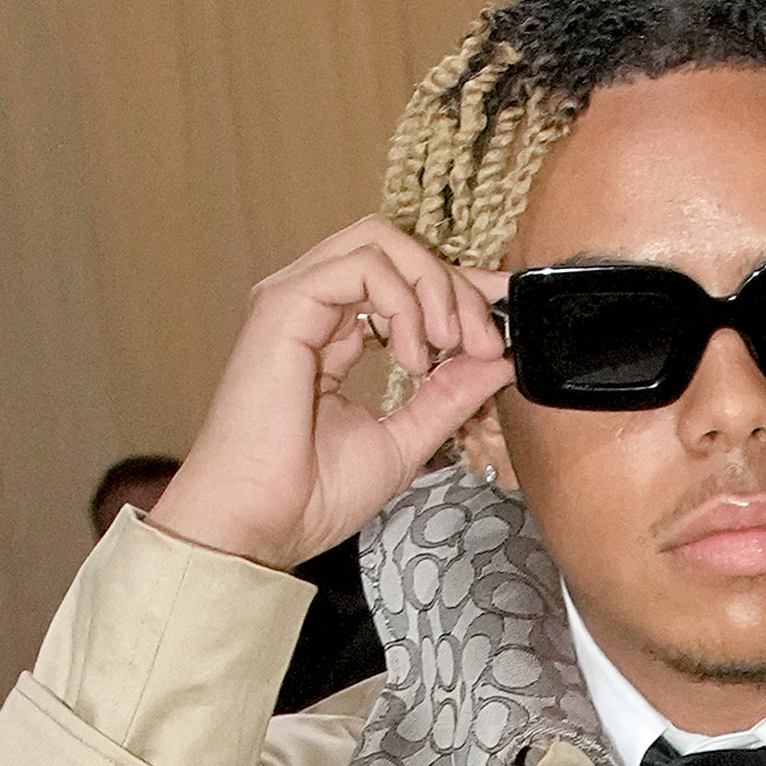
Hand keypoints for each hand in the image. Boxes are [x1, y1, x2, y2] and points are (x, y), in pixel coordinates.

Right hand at [151, 216, 512, 572]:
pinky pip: (362, 266)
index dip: (458, 287)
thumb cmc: (312, 495)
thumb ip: (449, 395)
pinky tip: (412, 356)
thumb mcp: (407, 439)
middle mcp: (312, 306)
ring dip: (433, 287)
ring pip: (379, 242)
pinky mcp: (285, 304)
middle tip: (482, 343)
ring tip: (447, 346)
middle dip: (453, 285)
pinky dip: (403, 301)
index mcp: (334, 332)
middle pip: (394, 248)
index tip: (502, 314)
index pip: (401, 280)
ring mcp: (295, 299)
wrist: (263, 523)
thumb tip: (498, 360)